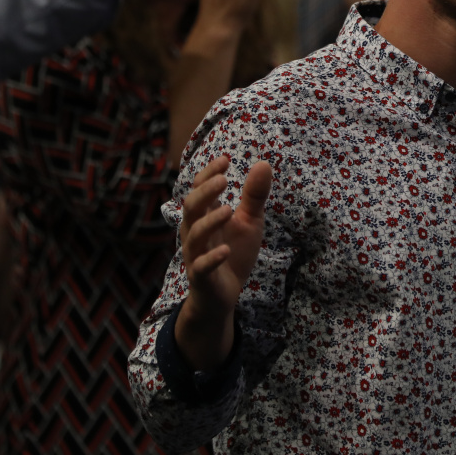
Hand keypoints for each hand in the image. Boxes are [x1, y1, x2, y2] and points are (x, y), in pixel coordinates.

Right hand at [175, 155, 268, 370]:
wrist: (224, 296)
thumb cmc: (233, 252)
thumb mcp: (249, 222)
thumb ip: (254, 196)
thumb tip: (264, 163)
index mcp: (205, 216)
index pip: (199, 189)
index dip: (209, 173)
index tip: (226, 159)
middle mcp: (196, 232)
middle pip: (191, 207)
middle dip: (205, 192)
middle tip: (224, 178)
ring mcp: (196, 255)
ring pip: (193, 235)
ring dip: (210, 222)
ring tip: (228, 210)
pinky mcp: (201, 278)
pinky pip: (201, 267)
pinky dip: (212, 258)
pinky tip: (226, 250)